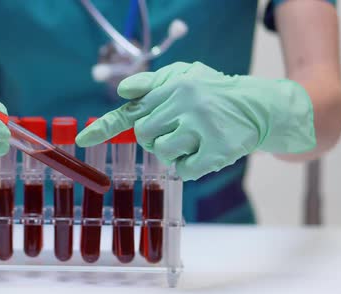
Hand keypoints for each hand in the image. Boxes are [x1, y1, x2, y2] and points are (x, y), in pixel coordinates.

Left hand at [76, 62, 315, 180]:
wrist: (258, 105)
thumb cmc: (213, 93)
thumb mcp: (184, 76)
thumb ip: (152, 84)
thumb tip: (122, 90)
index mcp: (171, 86)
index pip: (131, 110)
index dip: (104, 127)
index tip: (82, 139)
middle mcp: (184, 102)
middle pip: (145, 136)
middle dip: (157, 138)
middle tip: (179, 130)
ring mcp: (201, 126)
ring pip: (163, 153)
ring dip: (175, 152)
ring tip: (194, 139)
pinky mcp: (217, 149)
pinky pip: (185, 170)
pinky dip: (192, 166)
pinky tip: (206, 151)